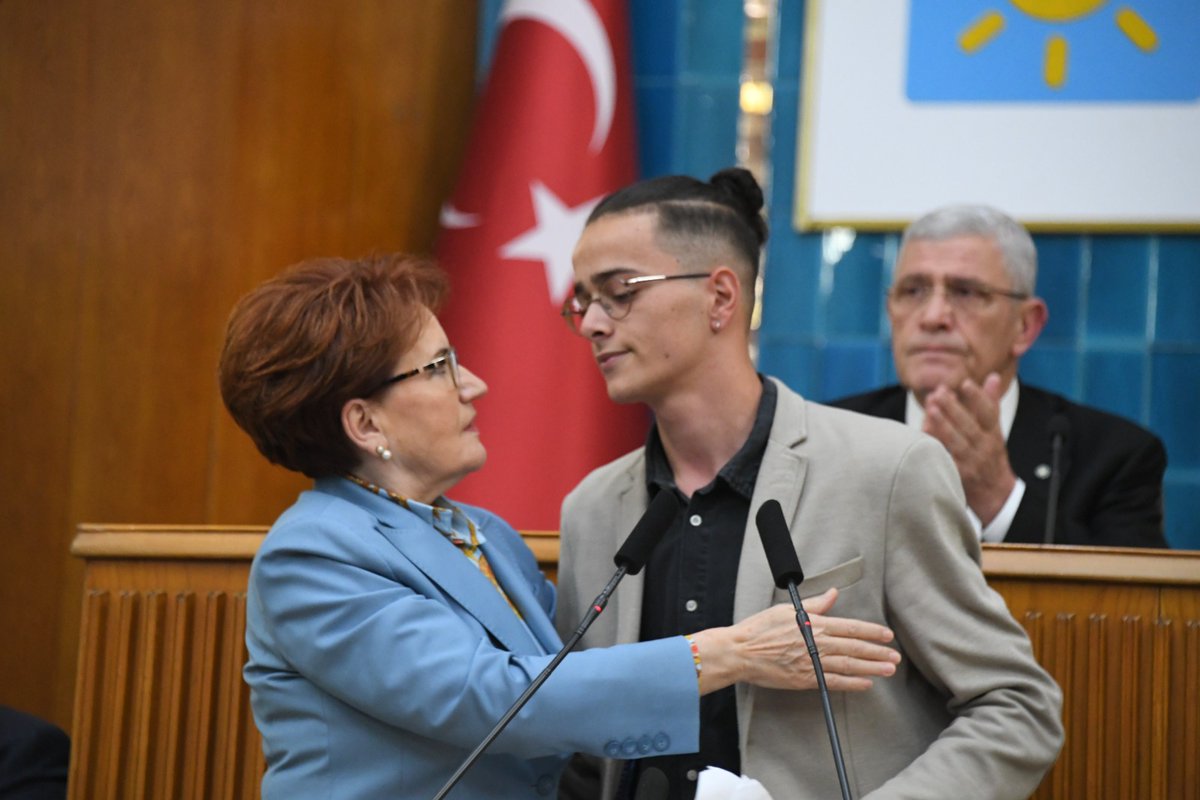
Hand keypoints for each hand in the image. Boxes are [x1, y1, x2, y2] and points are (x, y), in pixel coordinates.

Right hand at [690, 588, 899, 694]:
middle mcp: (816, 643)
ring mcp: (811, 663)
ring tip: (888, 670)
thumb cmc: (759, 629)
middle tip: (895, 657)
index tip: (887, 636)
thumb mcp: (786, 610)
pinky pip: (833, 682)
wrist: (740, 652)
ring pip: (848, 665)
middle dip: (877, 652)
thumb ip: (814, 605)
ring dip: (871, 668)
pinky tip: (865, 684)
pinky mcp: (804, 679)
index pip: (850, 627)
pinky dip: (851, 684)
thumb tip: (832, 594)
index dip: (871, 632)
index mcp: (813, 624)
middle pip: (854, 648)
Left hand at [922, 373, 1015, 524]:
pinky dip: (936, 446)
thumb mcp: (995, 430)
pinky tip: (923, 434)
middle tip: (938, 392)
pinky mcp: (959, 476)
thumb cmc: (990, 456)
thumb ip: (991, 403)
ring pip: (958, 442)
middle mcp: (985, 447)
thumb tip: (992, 376)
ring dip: (944, 425)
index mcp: (993, 434)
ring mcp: (972, 463)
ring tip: (931, 408)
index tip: (965, 383)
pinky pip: (946, 460)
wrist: (996, 495)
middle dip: (954, 408)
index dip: (978, 398)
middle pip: (970, 426)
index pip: (989, 413)